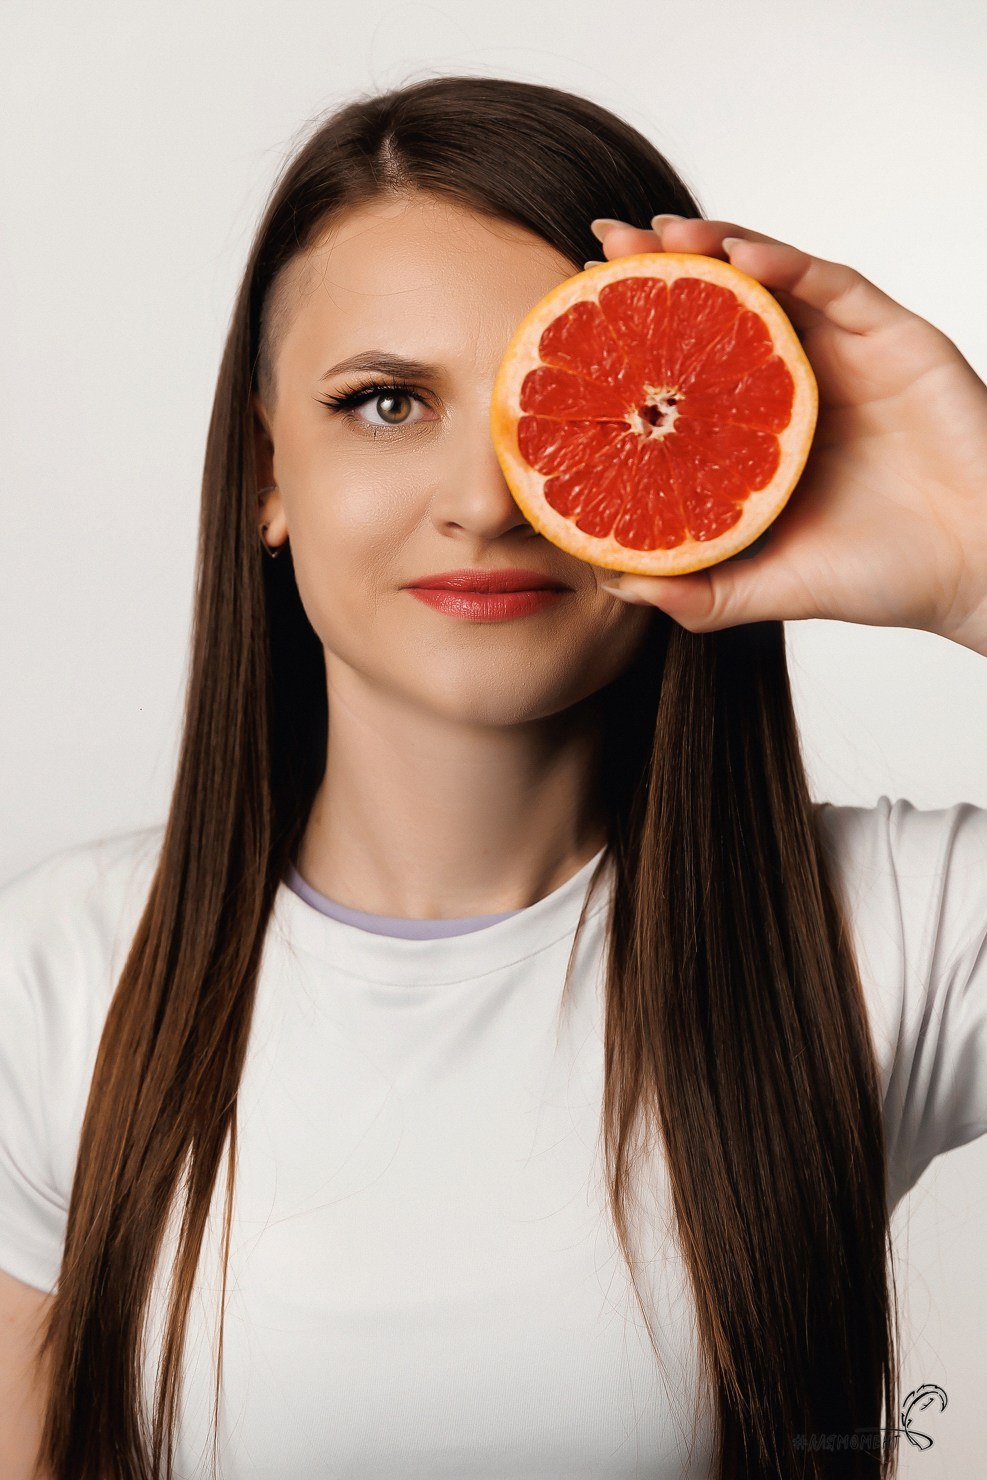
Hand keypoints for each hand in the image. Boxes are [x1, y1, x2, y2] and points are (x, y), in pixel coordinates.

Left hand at [589, 215, 986, 655]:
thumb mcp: (767, 588)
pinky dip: (786, 263)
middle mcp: (796, 381)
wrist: (977, 571)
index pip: (685, 365)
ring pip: (770, 280)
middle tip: (603, 249)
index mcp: (761, 429)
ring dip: (712, 247)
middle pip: (718, 307)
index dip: (633, 334)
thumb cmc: (883, 576)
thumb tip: (613, 586)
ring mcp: (845, 354)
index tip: (576, 315)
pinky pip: (833, 285)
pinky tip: (737, 254)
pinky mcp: (894, 336)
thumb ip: (696, 592)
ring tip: (656, 233)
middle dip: (660, 271)